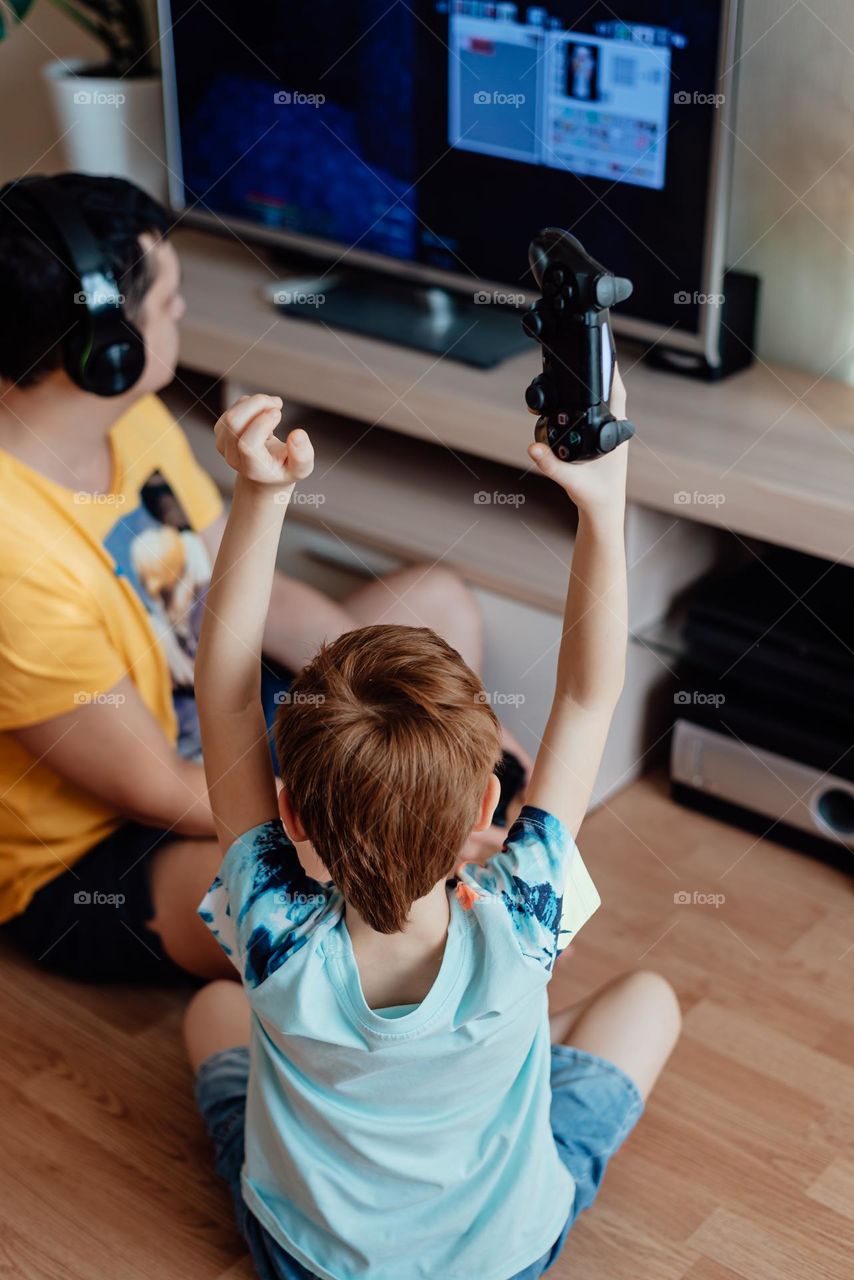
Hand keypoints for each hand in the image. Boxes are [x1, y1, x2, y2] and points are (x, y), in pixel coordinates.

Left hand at [214, 394, 313, 490]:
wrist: (264, 472)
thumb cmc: (284, 469)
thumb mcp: (301, 468)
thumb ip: (302, 456)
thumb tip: (298, 434)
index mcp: (253, 469)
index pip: (248, 444)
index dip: (261, 424)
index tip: (278, 413)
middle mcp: (233, 458)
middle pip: (234, 422)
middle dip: (257, 404)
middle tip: (278, 403)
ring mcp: (223, 444)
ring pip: (232, 413)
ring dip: (256, 402)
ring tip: (275, 406)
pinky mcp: (221, 431)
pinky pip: (233, 408)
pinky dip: (250, 403)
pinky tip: (263, 412)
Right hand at [528, 364, 628, 517]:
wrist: (603, 513)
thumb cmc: (595, 497)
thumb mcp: (571, 480)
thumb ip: (551, 465)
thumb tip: (533, 447)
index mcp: (614, 433)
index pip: (617, 394)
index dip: (611, 372)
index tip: (604, 353)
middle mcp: (614, 430)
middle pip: (609, 392)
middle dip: (599, 372)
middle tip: (588, 353)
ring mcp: (608, 435)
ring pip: (602, 402)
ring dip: (592, 386)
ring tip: (581, 368)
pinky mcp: (599, 441)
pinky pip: (594, 413)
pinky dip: (585, 401)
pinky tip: (574, 395)